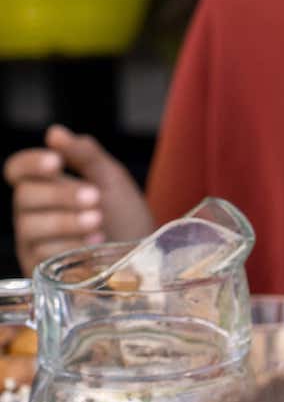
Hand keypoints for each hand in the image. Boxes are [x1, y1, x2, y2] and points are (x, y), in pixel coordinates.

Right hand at [4, 125, 150, 269]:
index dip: (31, 164)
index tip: (57, 161)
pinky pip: (42, 254)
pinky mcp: (43, 269)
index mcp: (45, 187)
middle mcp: (33, 213)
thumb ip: (86, 156)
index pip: (17, 170)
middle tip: (94, 196)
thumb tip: (55, 132)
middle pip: (24, 196)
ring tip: (98, 221)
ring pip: (30, 226)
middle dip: (60, 195)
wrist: (148, 261)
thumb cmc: (127, 220)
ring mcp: (35, 242)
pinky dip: (69, 246)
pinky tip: (95, 244)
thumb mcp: (113, 182)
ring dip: (66, 221)